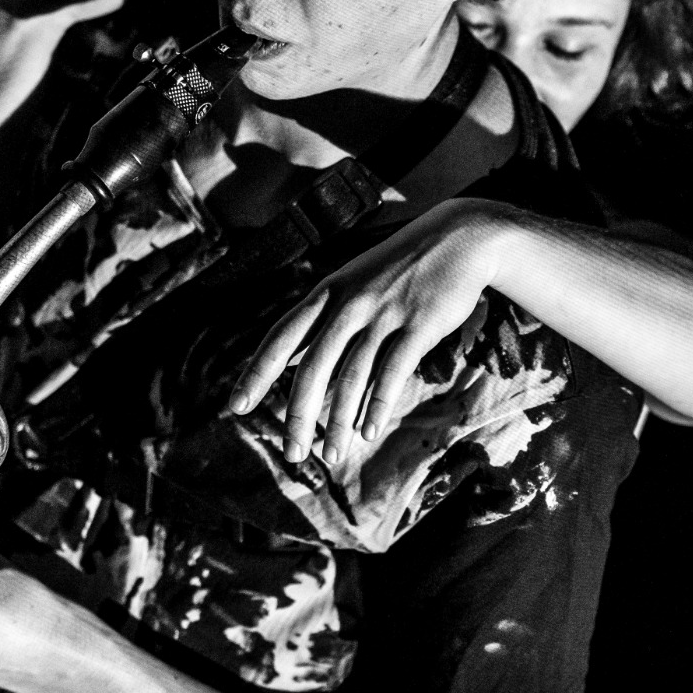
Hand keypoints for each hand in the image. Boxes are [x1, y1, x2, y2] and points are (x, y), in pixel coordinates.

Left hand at [230, 199, 514, 465]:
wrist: (458, 238)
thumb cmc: (399, 268)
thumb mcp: (352, 284)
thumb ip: (321, 321)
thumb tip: (287, 360)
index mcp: (327, 293)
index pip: (281, 337)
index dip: (256, 374)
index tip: (234, 407)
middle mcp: (349, 304)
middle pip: (313, 367)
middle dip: (299, 415)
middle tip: (292, 453)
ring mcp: (384, 314)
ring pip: (352, 377)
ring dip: (338, 422)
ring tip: (330, 454)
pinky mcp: (419, 325)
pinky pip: (392, 373)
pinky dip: (377, 406)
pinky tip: (368, 432)